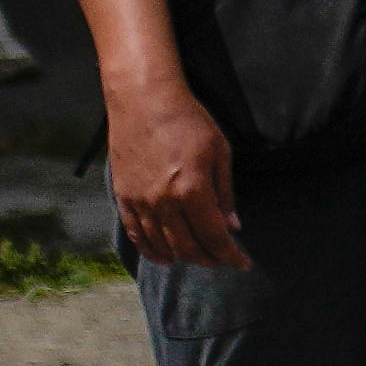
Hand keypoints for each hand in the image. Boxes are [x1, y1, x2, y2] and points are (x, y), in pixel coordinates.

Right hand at [116, 76, 245, 279]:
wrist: (143, 102)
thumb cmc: (189, 121)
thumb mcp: (220, 153)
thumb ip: (225, 194)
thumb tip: (232, 227)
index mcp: (192, 191)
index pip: (214, 237)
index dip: (230, 255)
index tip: (242, 264)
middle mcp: (163, 202)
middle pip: (187, 247)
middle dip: (209, 259)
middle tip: (223, 260)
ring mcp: (140, 201)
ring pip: (161, 244)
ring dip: (183, 257)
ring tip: (199, 258)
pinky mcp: (123, 197)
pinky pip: (136, 233)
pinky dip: (151, 250)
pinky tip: (164, 258)